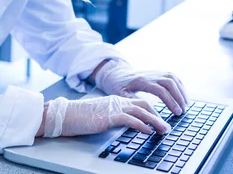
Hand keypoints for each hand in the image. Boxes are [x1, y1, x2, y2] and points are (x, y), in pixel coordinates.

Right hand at [42, 95, 170, 137]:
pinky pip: (130, 120)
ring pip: (141, 111)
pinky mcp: (109, 117)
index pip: (140, 102)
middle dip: (159, 115)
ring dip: (156, 121)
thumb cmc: (80, 117)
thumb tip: (125, 125)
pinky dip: (142, 125)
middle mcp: (117, 102)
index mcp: (116, 101)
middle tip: (168, 126)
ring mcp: (114, 108)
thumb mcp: (101, 115)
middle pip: (145, 104)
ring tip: (164, 130)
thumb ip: (114, 117)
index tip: (162, 119)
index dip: (153, 111)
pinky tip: (148, 131)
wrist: (65, 114)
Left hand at [94, 60, 188, 115]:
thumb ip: (134, 103)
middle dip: (178, 97)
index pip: (160, 90)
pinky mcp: (157, 72)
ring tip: (185, 104)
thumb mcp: (121, 96)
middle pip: (169, 83)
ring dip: (181, 91)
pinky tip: (182, 95)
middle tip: (183, 111)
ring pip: (172, 78)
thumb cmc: (117, 86)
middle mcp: (150, 74)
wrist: (116, 73)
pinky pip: (172, 76)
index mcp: (141, 81)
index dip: (170, 102)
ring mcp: (154, 72)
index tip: (177, 113)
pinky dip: (179, 85)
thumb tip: (148, 114)